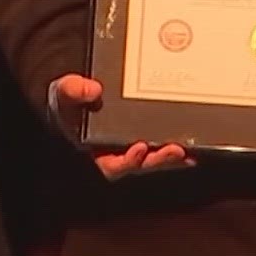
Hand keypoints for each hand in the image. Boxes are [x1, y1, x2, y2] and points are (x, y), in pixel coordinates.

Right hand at [51, 74, 192, 179]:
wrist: (74, 101)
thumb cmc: (68, 102)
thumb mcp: (64, 93)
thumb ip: (73, 91)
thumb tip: (93, 90)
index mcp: (92, 149)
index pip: (110, 164)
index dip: (126, 161)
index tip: (140, 148)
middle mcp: (113, 154)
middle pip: (138, 165)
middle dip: (157, 160)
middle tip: (175, 151)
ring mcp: (129, 149)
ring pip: (151, 160)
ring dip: (169, 158)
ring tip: (186, 151)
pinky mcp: (143, 140)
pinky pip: (160, 149)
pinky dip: (175, 152)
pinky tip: (192, 148)